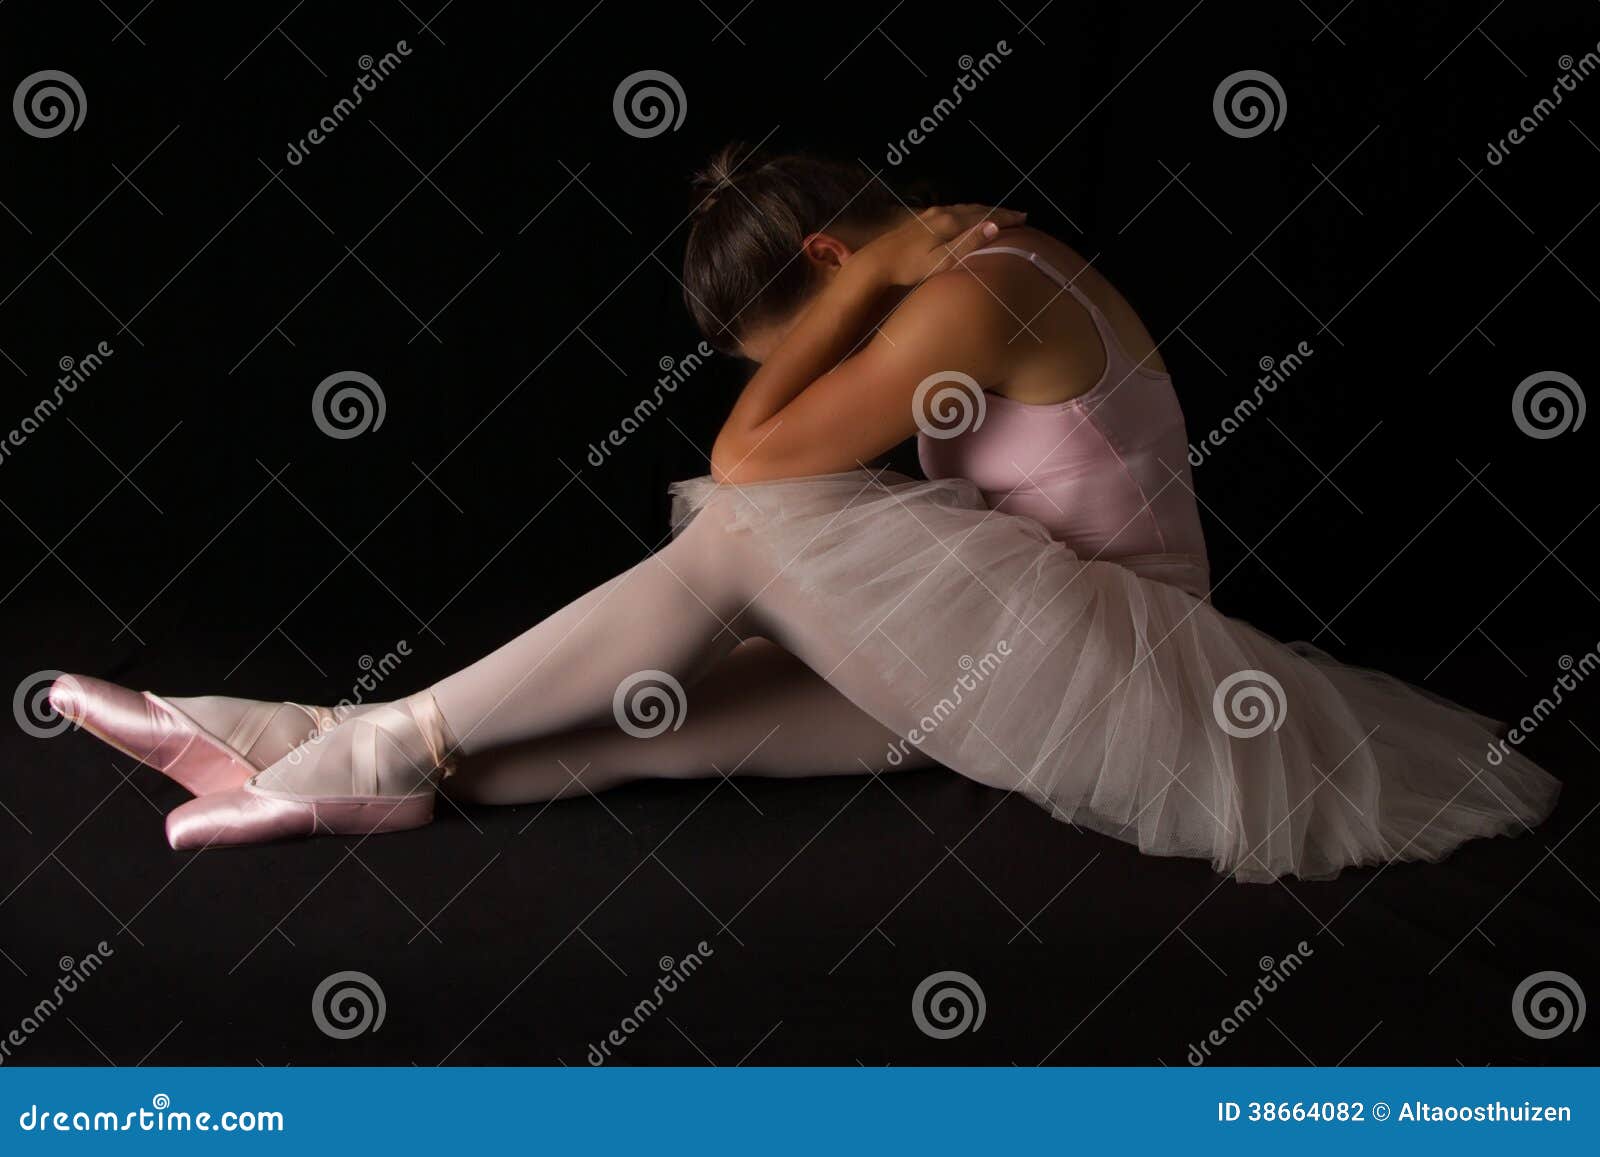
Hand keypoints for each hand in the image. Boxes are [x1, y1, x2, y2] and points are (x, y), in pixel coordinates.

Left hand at [859, 204, 1026, 285]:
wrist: (876, 261)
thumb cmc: (909, 267)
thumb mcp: (942, 261)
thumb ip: (968, 244)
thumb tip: (994, 227)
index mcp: (950, 222)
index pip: (985, 216)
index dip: (1005, 217)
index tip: (1024, 218)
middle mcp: (941, 213)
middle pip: (976, 209)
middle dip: (998, 212)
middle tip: (1018, 215)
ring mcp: (930, 214)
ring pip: (964, 208)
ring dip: (983, 211)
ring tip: (998, 215)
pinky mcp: (921, 220)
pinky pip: (953, 211)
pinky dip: (968, 213)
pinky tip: (968, 217)